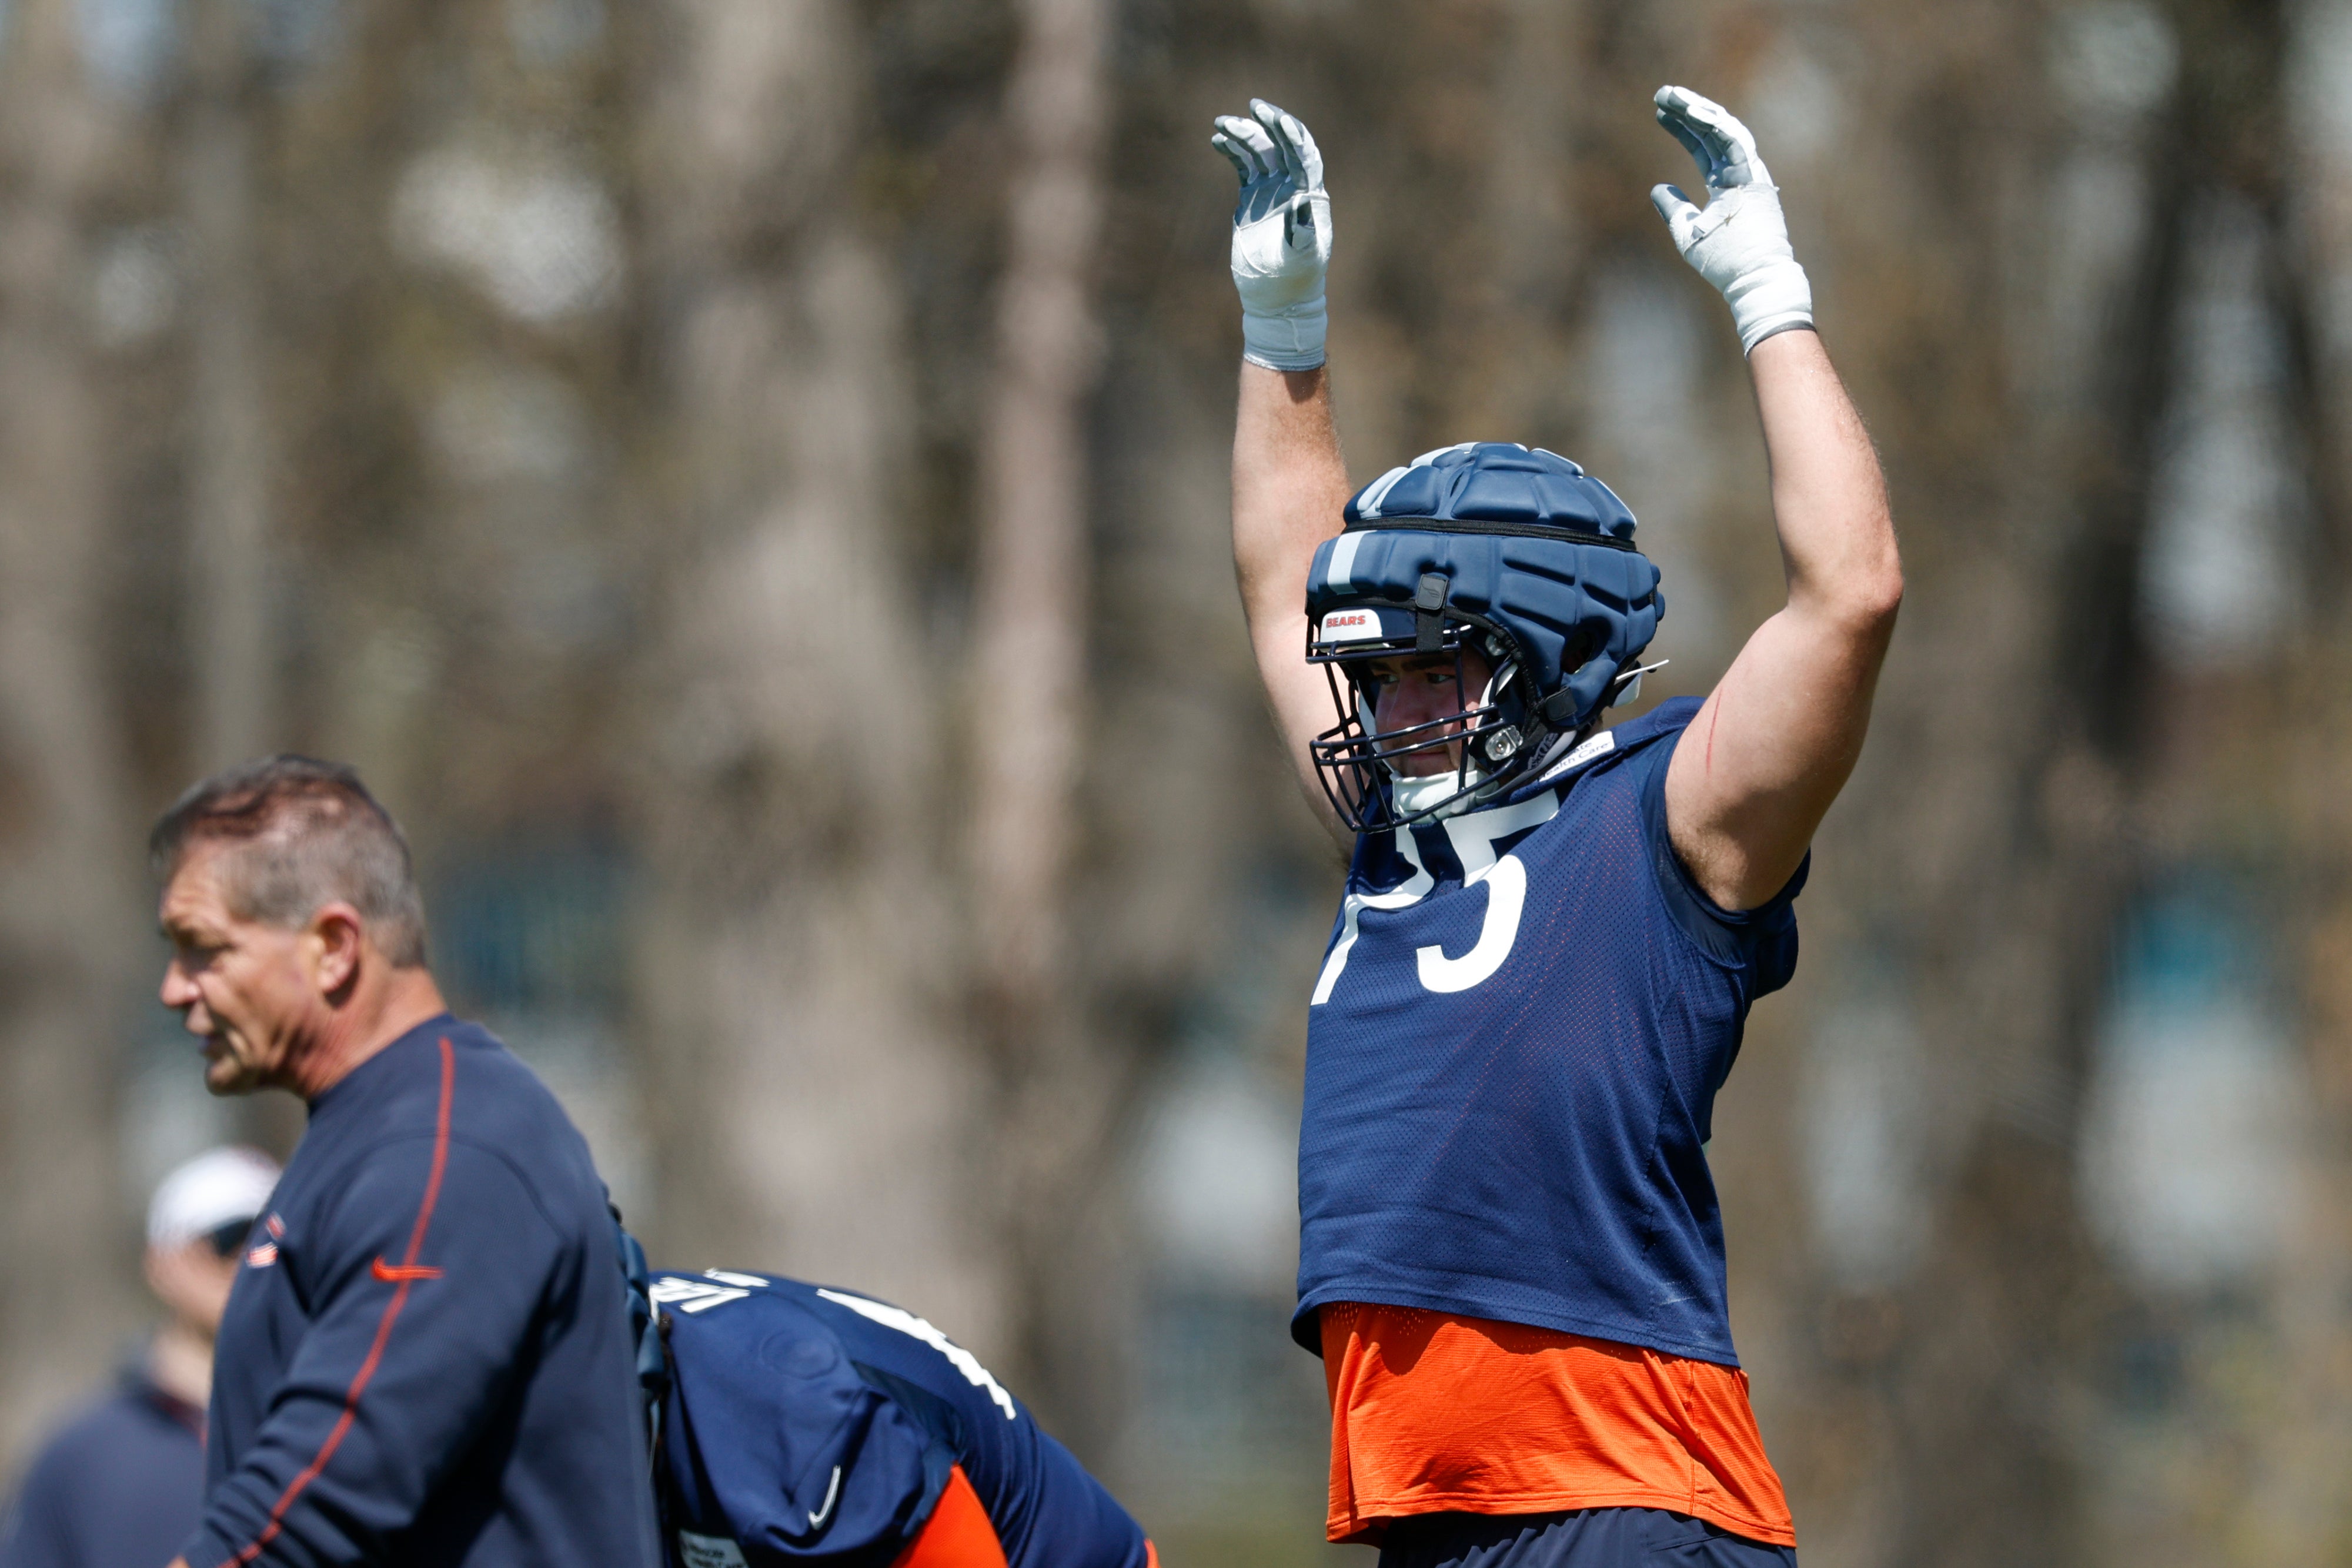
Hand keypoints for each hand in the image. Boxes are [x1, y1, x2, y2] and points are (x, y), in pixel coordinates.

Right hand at [1212, 99, 1332, 370]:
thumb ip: (1302, 231)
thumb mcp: (1301, 257)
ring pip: (1259, 152)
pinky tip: (1218, 140)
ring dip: (1243, 134)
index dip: (1291, 134)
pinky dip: (1232, 151)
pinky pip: (1243, 166)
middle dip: (1268, 123)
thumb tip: (1299, 203)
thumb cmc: (1295, 280)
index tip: (1276, 119)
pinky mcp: (1252, 199)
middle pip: (1281, 145)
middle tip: (1253, 106)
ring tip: (1221, 124)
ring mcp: (1271, 191)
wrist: (1277, 297)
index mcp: (1310, 194)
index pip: (1303, 154)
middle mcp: (1292, 187)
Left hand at [1649, 86, 1812, 353]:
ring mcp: (1749, 173)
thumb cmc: (1724, 262)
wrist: (1753, 280)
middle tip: (1661, 94)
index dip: (1682, 127)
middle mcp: (1739, 173)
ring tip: (1673, 96)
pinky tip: (1693, 110)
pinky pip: (1736, 141)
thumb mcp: (1687, 232)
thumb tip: (1657, 188)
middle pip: (1712, 132)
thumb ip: (1674, 208)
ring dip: (1699, 109)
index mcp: (1726, 183)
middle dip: (1687, 110)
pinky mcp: (1754, 177)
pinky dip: (1715, 124)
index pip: (1703, 146)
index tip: (1659, 112)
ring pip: (1725, 129)